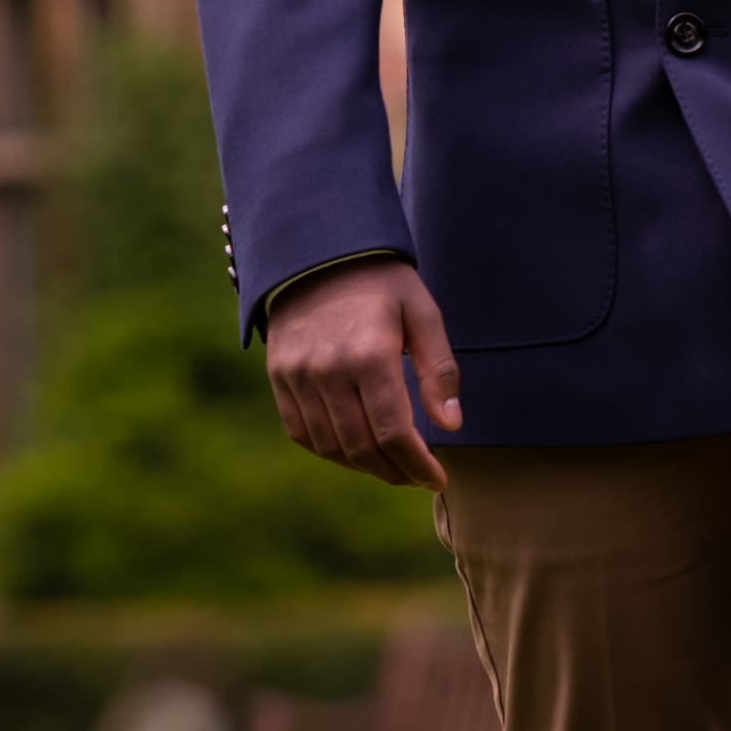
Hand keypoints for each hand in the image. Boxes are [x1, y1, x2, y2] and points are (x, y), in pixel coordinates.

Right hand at [267, 258, 464, 486]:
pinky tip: (354, 451)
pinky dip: (329, 451)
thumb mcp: (423, 314)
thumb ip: (439, 371)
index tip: (437, 479)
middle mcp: (328, 369)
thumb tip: (450, 426)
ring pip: (331, 446)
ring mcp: (298, 375)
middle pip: (362, 447)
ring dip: (364, 467)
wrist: (319, 252)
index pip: (393, 432)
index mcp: (370, 354)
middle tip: (417, 476)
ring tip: (391, 466)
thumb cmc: (382, 283)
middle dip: (395, 472)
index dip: (418, 465)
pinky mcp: (279, 376)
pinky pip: (301, 432)